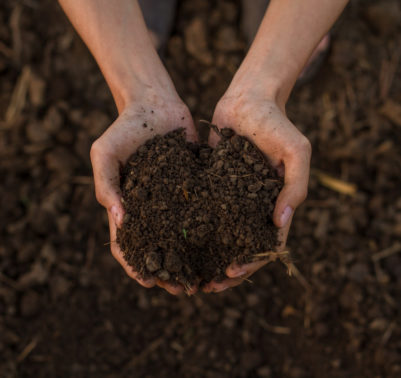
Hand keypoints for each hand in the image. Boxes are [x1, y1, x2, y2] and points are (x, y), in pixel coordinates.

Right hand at [90, 92, 197, 294]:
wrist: (155, 103)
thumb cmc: (124, 127)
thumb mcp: (105, 154)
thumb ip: (106, 185)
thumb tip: (120, 220)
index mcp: (127, 204)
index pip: (127, 243)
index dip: (135, 265)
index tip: (149, 281)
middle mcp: (152, 206)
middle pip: (158, 246)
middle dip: (168, 270)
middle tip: (182, 288)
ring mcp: (174, 198)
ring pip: (183, 235)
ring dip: (191, 258)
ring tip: (205, 276)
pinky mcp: (195, 185)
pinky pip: (202, 210)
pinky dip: (210, 229)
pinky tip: (224, 242)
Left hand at [203, 92, 310, 292]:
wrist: (247, 99)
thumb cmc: (276, 123)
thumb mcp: (297, 151)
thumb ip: (295, 185)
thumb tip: (281, 223)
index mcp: (275, 204)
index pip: (266, 243)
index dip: (252, 263)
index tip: (232, 275)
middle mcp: (253, 205)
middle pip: (241, 245)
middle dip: (227, 268)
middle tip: (208, 286)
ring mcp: (232, 197)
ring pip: (221, 234)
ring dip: (209, 255)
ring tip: (192, 273)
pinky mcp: (212, 185)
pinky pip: (204, 210)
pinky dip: (195, 228)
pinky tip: (178, 241)